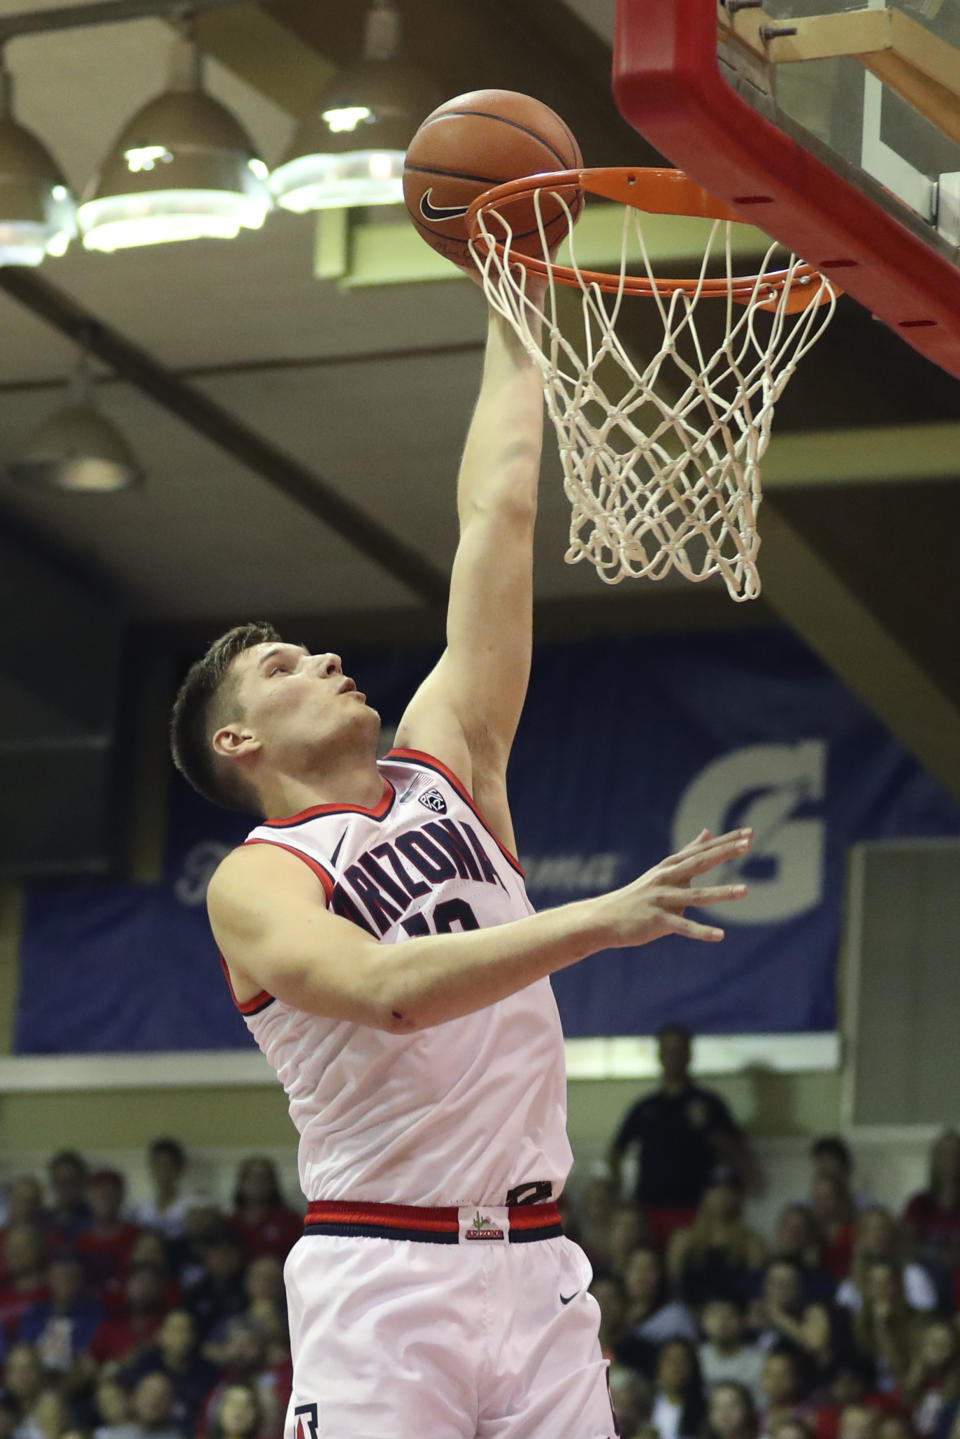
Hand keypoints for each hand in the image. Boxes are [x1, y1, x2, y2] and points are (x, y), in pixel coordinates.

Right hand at [590, 828, 751, 947]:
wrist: (606, 918)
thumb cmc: (640, 895)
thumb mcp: (664, 870)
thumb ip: (688, 853)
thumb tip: (708, 832)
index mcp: (670, 866)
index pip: (702, 851)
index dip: (726, 842)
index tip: (749, 833)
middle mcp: (666, 878)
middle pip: (700, 863)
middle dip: (724, 853)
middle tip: (747, 844)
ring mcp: (662, 899)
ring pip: (696, 896)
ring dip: (721, 893)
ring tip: (745, 890)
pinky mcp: (658, 921)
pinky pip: (683, 927)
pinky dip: (702, 932)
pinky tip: (720, 936)